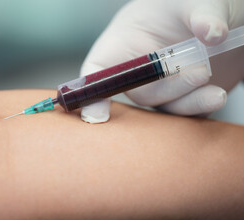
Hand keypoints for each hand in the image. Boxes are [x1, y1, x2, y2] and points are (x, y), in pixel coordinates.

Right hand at [80, 0, 243, 122]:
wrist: (220, 17)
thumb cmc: (188, 3)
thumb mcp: (194, 0)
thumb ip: (202, 12)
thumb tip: (212, 34)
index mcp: (123, 43)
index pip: (97, 73)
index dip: (92, 95)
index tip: (98, 116)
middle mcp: (138, 69)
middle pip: (138, 93)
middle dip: (167, 89)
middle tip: (198, 73)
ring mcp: (161, 86)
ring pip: (163, 107)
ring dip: (187, 102)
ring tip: (214, 91)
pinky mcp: (184, 96)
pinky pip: (185, 112)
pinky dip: (200, 108)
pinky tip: (215, 95)